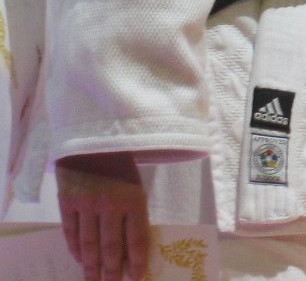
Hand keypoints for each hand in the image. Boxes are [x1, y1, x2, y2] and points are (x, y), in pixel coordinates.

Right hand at [57, 152, 149, 280]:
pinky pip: (70, 233)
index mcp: (134, 198)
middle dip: (112, 271)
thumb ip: (133, 214)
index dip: (137, 261)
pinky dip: (75, 250)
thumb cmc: (120, 165)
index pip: (137, 238)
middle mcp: (110, 203)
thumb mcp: (135, 186)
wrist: (94, 140)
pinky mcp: (67, 202)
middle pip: (111, 247)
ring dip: (92, 266)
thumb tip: (132, 248)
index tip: (136, 278)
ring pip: (89, 244)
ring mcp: (86, 203)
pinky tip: (81, 260)